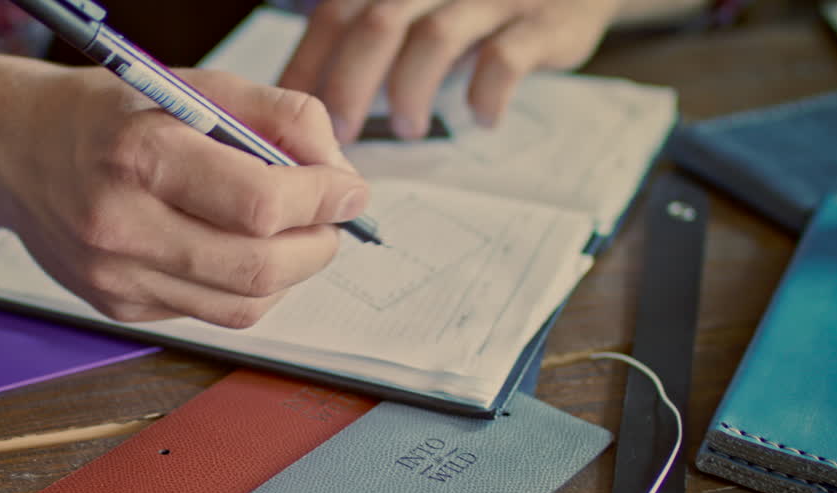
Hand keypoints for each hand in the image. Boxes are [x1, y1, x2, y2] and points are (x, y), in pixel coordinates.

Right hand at [0, 66, 368, 327]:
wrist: (17, 152)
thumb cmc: (108, 114)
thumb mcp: (192, 85)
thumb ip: (276, 115)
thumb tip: (337, 170)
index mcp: (139, 154)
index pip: (260, 203)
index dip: (323, 199)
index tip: (349, 189)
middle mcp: (120, 225)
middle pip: (258, 267)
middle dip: (317, 246)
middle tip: (333, 221)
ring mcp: (116, 278)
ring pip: (241, 305)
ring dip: (290, 274)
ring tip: (293, 237)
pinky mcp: (118, 308)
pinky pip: (211, 314)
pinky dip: (246, 288)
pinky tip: (238, 251)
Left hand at [278, 0, 618, 140]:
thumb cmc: (480, 5)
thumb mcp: (419, 5)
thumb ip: (371, 34)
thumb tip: (314, 96)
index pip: (336, 11)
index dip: (310, 63)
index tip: (295, 117)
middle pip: (377, 24)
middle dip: (350, 86)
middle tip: (342, 135)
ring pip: (433, 39)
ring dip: (409, 92)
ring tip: (407, 129)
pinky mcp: (541, 22)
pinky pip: (504, 59)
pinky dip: (485, 95)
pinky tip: (481, 118)